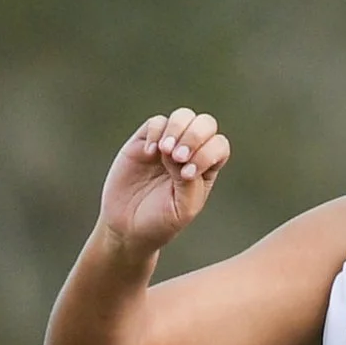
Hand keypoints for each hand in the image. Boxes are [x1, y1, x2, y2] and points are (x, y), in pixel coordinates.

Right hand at [97, 109, 230, 255]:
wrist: (127, 228)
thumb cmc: (160, 222)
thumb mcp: (183, 209)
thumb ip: (189, 181)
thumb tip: (178, 154)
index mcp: (205, 169)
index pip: (219, 146)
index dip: (207, 153)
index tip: (186, 175)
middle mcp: (190, 152)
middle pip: (205, 124)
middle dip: (194, 136)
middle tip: (177, 157)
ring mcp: (167, 144)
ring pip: (183, 116)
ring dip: (177, 130)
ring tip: (165, 152)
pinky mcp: (144, 141)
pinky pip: (156, 123)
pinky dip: (155, 133)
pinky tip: (149, 153)